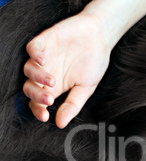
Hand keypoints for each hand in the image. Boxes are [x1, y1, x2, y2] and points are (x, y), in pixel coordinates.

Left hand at [23, 12, 111, 128]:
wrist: (101, 37)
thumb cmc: (94, 62)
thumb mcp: (86, 88)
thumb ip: (73, 105)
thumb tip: (60, 123)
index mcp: (55, 87)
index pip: (39, 101)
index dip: (38, 110)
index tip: (45, 116)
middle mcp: (46, 73)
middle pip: (30, 87)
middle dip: (36, 96)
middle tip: (49, 98)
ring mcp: (45, 57)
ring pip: (28, 69)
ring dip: (37, 77)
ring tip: (52, 80)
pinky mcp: (45, 41)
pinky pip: (32, 48)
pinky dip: (34, 55)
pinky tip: (43, 60)